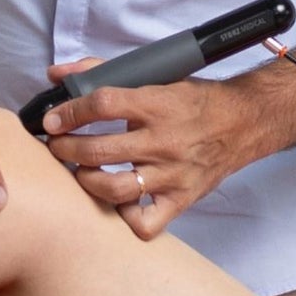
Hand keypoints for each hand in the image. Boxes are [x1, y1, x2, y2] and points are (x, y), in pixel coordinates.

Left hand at [39, 66, 273, 239]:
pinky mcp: (181, 199)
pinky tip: (117, 203)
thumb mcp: (154, 78)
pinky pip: (147, 222)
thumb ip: (102, 72)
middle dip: (65, 149)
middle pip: (99, 150)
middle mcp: (163, 141)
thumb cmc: (194, 101)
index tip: (52, 119)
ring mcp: (172, 174)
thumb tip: (56, 74)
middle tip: (57, 146)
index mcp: (156, 104)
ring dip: (86, 182)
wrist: (243, 123)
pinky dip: (126, 217)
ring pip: (115, 189)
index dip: (68, 112)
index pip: (102, 104)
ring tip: (79, 173)